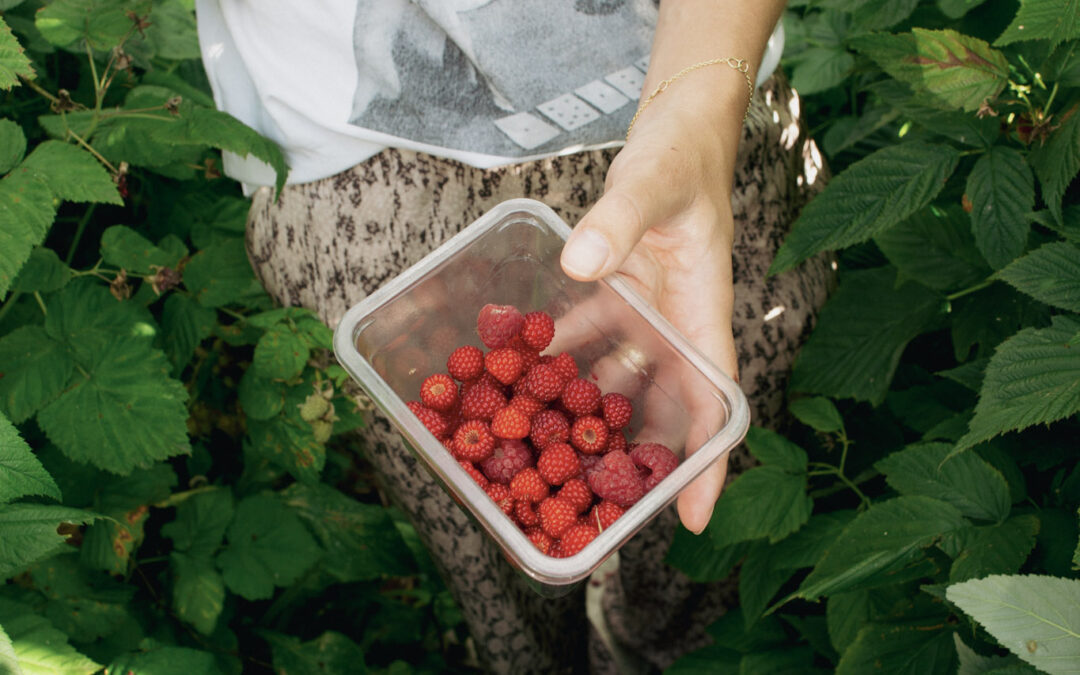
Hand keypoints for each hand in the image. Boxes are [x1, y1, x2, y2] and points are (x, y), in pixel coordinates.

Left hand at [560, 103, 738, 534]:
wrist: (677, 130)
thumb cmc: (682, 156)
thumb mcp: (652, 184)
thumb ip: (619, 220)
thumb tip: (581, 264)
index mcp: (701, 313)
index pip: (712, 400)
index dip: (707, 462)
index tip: (695, 517)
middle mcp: (674, 325)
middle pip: (663, 407)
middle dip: (635, 455)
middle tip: (596, 504)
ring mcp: (644, 314)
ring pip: (617, 380)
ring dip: (584, 413)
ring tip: (545, 452)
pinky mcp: (614, 296)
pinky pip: (582, 339)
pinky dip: (553, 355)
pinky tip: (513, 368)